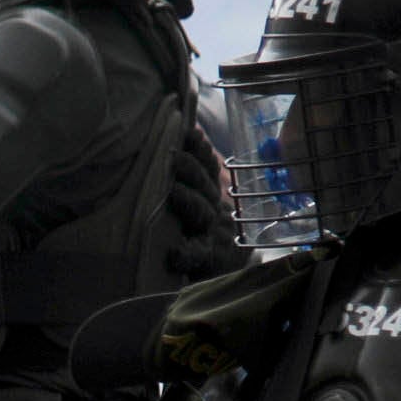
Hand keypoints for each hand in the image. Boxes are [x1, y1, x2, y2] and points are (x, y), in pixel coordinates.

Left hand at [161, 118, 237, 277]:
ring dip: (189, 200)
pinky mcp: (209, 260)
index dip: (200, 149)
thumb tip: (188, 129)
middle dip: (191, 169)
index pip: (207, 166)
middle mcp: (216, 209)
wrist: (228, 270)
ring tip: (173, 191)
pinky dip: (186, 253)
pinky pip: (197, 255)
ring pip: (202, 214)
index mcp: (212, 192)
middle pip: (205, 186)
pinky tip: (173, 253)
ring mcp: (214, 234)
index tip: (189, 131)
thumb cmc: (204, 229)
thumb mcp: (201, 198)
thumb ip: (197, 168)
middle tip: (173, 155)